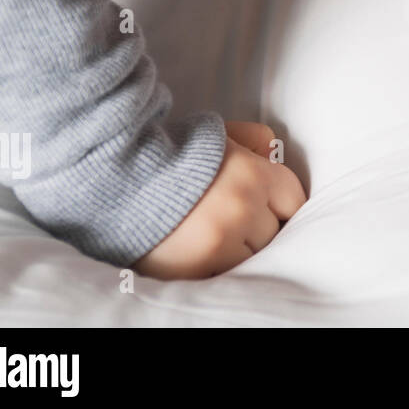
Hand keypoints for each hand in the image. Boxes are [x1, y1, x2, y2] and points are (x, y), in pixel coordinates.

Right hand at [133, 121, 305, 278]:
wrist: (115, 179)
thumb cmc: (170, 154)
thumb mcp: (217, 134)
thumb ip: (254, 139)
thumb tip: (274, 153)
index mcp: (253, 174)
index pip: (293, 201)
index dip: (279, 205)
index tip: (267, 208)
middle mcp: (243, 208)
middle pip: (273, 232)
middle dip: (257, 227)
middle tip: (231, 220)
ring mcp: (222, 241)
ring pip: (252, 256)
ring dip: (237, 250)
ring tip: (212, 235)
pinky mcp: (198, 268)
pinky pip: (224, 273)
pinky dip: (216, 266)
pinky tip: (198, 250)